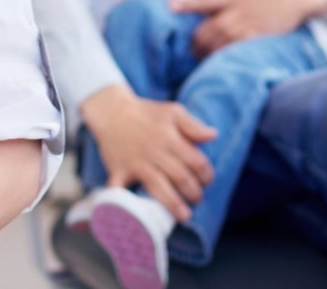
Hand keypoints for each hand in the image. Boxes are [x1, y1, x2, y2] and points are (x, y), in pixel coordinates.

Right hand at [81, 85, 216, 220]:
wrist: (112, 111)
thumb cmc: (146, 113)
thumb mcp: (173, 112)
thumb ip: (194, 125)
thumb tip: (214, 136)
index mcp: (170, 137)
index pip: (196, 161)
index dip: (206, 174)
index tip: (207, 181)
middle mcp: (155, 151)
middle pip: (181, 177)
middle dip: (194, 193)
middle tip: (197, 199)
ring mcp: (136, 163)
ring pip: (158, 187)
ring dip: (174, 204)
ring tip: (184, 215)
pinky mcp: (119, 170)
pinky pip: (121, 188)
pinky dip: (125, 201)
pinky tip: (135, 214)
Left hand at [176, 0, 326, 57]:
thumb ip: (224, 0)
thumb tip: (205, 8)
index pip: (202, 1)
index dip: (185, 5)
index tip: (171, 8)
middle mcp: (235, 11)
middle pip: (206, 29)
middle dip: (195, 42)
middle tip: (190, 50)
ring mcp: (245, 24)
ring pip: (218, 42)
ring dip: (207, 52)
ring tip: (201, 59)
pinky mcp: (257, 37)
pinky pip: (235, 50)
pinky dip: (224, 56)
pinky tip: (218, 62)